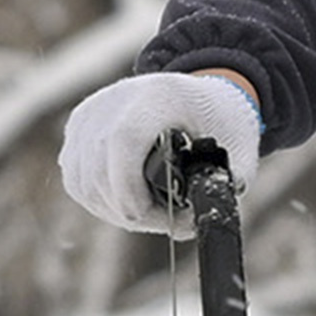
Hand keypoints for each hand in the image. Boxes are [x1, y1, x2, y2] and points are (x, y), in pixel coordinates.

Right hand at [59, 67, 258, 231]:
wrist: (202, 92)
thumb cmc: (222, 121)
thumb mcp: (239, 150)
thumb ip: (223, 185)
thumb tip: (200, 218)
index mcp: (159, 96)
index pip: (123, 140)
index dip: (129, 188)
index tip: (152, 217)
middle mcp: (116, 99)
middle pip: (101, 171)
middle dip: (134, 212)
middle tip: (173, 223)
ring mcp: (92, 113)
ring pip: (84, 182)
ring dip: (115, 211)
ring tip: (153, 216)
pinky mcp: (78, 127)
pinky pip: (76, 178)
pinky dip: (100, 199)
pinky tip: (129, 203)